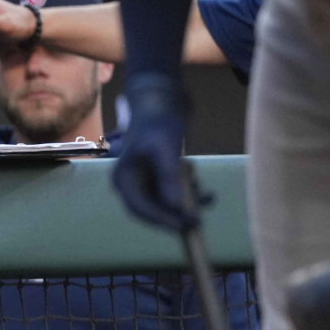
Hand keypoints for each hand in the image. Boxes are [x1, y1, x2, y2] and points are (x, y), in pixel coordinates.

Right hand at [112, 73, 201, 230]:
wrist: (160, 105)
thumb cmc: (157, 124)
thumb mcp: (165, 150)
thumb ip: (168, 179)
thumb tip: (177, 208)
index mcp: (123, 179)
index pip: (140, 210)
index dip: (163, 220)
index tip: (187, 225)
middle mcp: (130, 186)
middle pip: (152, 212)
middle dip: (176, 216)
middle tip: (199, 221)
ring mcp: (144, 184)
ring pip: (165, 206)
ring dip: (186, 205)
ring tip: (205, 195)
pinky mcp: (157, 181)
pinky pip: (173, 196)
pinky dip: (190, 196)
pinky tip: (206, 192)